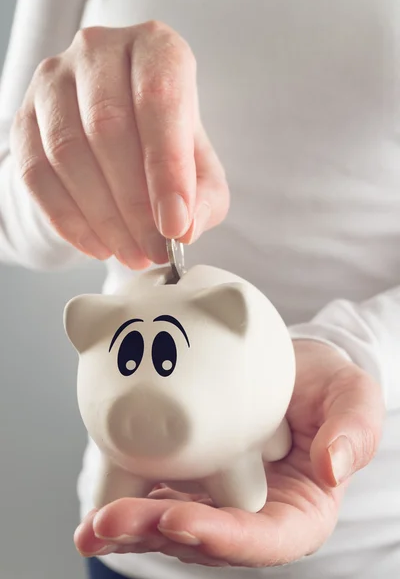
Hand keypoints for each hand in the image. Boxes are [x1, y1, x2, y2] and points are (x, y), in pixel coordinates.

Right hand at [11, 22, 228, 268]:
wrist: (118, 135)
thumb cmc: (166, 145)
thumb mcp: (201, 168)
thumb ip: (204, 197)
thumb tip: (185, 228)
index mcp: (155, 48)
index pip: (159, 100)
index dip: (167, 170)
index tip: (175, 225)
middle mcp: (100, 50)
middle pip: (107, 128)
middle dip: (133, 204)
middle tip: (153, 250)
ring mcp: (54, 80)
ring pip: (67, 152)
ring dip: (102, 217)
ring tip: (130, 253)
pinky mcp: (25, 116)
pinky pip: (36, 173)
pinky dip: (68, 219)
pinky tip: (97, 245)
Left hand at [74, 340, 384, 566]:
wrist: (289, 365)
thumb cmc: (325, 386)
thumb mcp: (353, 396)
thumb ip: (355, 431)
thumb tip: (332, 468)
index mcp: (296, 510)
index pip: (262, 539)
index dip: (222, 538)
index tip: (180, 520)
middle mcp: (252, 513)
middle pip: (204, 538)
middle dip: (157, 534)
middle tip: (112, 523)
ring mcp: (217, 496)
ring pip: (172, 524)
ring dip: (132, 527)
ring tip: (93, 525)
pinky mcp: (191, 474)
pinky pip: (158, 492)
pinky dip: (127, 499)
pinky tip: (96, 506)